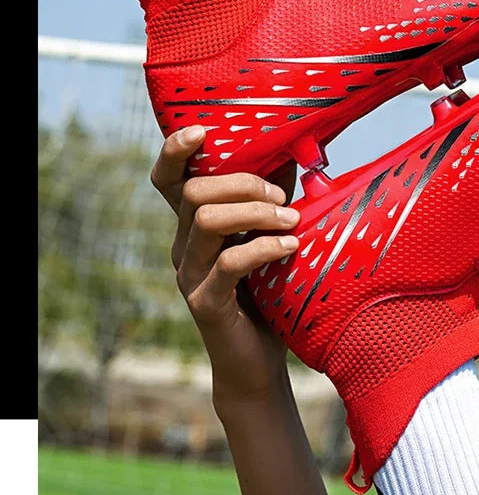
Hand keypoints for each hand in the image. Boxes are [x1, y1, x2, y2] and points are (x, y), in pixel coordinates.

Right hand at [150, 125, 299, 410]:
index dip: (175, 151)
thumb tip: (296, 150)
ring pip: (208, 220)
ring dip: (255, 214)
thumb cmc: (267, 294)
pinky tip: (292, 247)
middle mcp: (183, 247)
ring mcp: (190, 276)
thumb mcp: (268, 238)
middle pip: (194, 192)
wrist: (257, 364)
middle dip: (243, 184)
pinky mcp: (206, 303)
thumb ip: (272, 198)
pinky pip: (230, 263)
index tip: (203, 131)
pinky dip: (265, 247)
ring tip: (291, 221)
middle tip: (282, 199)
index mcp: (192, 226)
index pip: (168, 180)